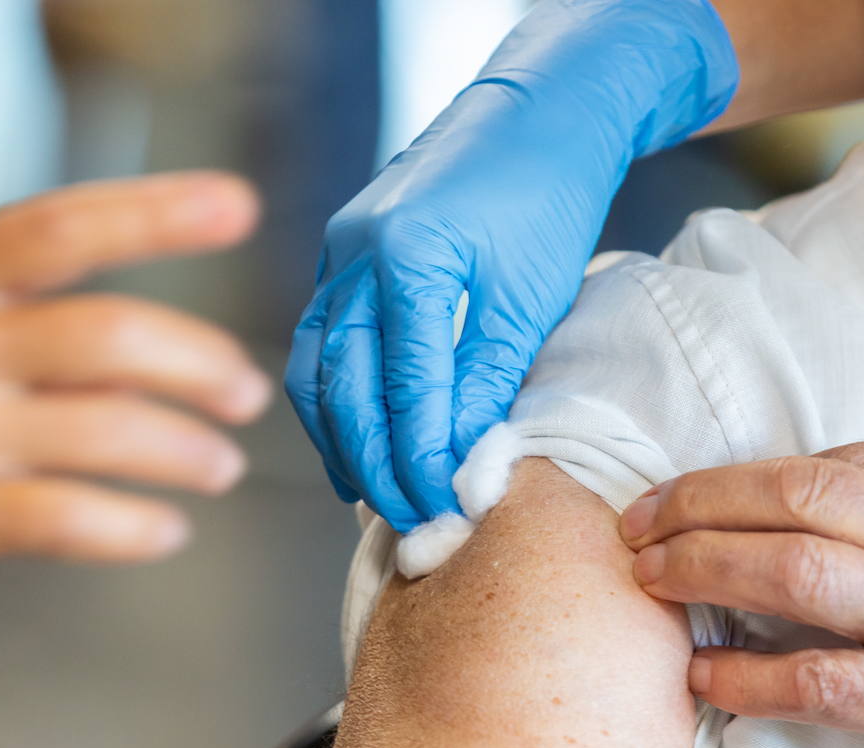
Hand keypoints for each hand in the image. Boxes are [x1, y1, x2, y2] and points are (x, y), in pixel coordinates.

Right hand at [0, 172, 271, 572]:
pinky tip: (166, 528)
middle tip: (246, 392)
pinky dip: (134, 528)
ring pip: (106, 430)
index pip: (64, 229)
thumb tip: (163, 364)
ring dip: (185, 450)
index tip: (237, 206)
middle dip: (201, 362)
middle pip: (108, 337)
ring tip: (221, 464)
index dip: (155, 215)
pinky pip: (71, 521)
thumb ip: (44, 316)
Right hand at [286, 0, 736, 531]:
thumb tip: (455, 458)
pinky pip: (319, 343)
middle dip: (376, 464)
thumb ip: (486, 377)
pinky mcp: (339, 253)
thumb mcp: (531, 294)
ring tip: (375, 495)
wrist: (537, 114)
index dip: (422, 459)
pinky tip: (351, 444)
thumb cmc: (546, 194)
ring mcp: (337, 249)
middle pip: (346, 388)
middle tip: (412, 516)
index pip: (405, 390)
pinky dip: (332, 402)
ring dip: (340, 441)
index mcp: (407, 256)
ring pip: (316, 370)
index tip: (445, 506)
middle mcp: (355, 252)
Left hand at [619, 442, 863, 747]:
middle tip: (639, 522)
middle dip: (699, 503)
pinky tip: (705, 674)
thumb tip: (833, 488)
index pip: (832, 462)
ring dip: (703, 568)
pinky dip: (750, 677)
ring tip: (650, 578)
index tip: (692, 491)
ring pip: (795, 570)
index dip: (743, 477)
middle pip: (796, 496)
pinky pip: (823, 683)